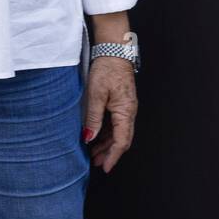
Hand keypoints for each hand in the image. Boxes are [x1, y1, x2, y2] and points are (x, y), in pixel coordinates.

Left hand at [82, 56, 137, 172]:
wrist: (114, 50)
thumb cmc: (107, 70)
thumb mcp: (96, 95)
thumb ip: (93, 118)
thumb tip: (89, 138)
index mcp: (126, 112)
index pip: (121, 141)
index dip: (113, 156)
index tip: (105, 168)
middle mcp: (129, 112)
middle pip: (122, 139)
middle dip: (110, 153)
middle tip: (97, 163)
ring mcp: (126, 107)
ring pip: (119, 131)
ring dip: (107, 143)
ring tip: (94, 153)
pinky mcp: (122, 102)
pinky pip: (116, 122)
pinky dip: (107, 132)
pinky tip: (97, 135)